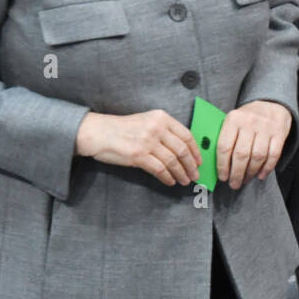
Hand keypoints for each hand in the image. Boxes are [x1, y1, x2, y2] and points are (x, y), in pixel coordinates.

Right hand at [75, 110, 200, 186]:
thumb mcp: (147, 121)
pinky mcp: (138, 155)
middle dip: (191, 165)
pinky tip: (170, 181)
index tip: (199, 161)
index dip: (195, 150)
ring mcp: (148, 142)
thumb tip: (184, 148)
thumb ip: (165, 130)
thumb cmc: (123, 128)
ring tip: (184, 180)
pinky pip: (159, 169)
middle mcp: (157, 128)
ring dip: (181, 173)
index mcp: (161, 117)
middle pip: (182, 149)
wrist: (99, 132)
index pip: (186, 135)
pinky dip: (167, 177)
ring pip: (172, 161)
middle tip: (195, 175)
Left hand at [217, 100, 292, 188]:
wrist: (271, 103)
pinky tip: (261, 175)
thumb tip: (216, 164)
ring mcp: (266, 127)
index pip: (224, 146)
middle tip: (234, 184)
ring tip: (246, 180)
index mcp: (233, 119)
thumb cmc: (247, 118)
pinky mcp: (280, 133)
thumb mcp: (233, 121)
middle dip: (236, 173)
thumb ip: (225, 138)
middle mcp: (249, 122)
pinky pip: (273, 155)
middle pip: (241, 154)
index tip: (222, 177)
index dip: (222, 165)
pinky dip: (267, 168)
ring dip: (251, 172)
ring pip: (257, 157)